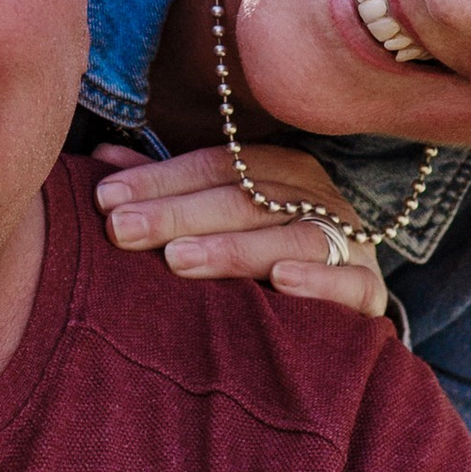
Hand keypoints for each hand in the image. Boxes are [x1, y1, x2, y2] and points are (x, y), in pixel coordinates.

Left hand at [91, 145, 387, 321]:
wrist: (343, 311)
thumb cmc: (263, 257)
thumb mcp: (215, 221)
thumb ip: (168, 192)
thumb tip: (101, 159)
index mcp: (281, 170)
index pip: (215, 166)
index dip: (159, 179)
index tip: (104, 199)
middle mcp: (316, 197)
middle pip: (244, 199)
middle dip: (178, 214)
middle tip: (121, 230)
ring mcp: (347, 241)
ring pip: (289, 237)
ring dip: (234, 248)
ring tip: (177, 261)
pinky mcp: (369, 289)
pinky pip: (349, 282)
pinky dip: (318, 280)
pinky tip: (279, 283)